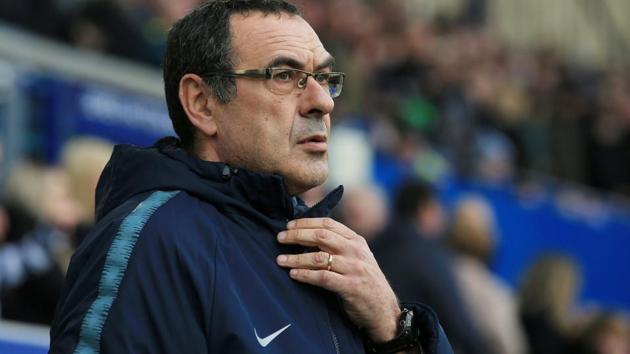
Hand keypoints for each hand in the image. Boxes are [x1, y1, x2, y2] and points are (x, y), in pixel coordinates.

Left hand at [276, 217, 400, 341]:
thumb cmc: (365, 282)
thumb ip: (340, 245)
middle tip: (280, 238)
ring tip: (280, 260)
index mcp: (356, 240)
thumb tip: (308, 235)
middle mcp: (355, 251)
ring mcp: (354, 268)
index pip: (328, 223)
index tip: (289, 225)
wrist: (384, 310)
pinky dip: (305, 275)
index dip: (306, 222)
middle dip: (297, 235)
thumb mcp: (358, 257)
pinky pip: (323, 278)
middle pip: (321, 236)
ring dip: (296, 258)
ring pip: (319, 257)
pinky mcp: (350, 287)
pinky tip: (293, 274)